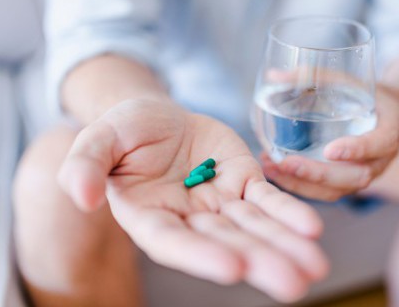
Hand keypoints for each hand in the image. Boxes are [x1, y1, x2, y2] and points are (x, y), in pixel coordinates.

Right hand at [58, 98, 328, 301]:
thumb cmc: (124, 130)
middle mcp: (188, 218)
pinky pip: (268, 200)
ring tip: (315, 266)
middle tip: (294, 284)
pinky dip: (289, 213)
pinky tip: (312, 229)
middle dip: (260, 261)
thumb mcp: (97, 139)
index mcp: (149, 216)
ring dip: (285, 245)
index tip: (234, 268)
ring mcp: (219, 201)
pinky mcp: (244, 181)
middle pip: (225, 244)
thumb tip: (83, 197)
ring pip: (255, 228)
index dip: (201, 256)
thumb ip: (85, 165)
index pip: (174, 242)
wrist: (158, 116)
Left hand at [262, 87, 398, 200]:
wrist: (389, 115)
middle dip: (318, 174)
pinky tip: (276, 172)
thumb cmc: (369, 96)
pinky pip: (327, 193)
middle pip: (354, 176)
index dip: (357, 149)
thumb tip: (274, 75)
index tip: (330, 149)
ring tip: (272, 168)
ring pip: (337, 190)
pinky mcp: (348, 183)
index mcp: (391, 130)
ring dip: (302, 183)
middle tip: (287, 163)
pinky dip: (300, 186)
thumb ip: (317, 75)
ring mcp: (365, 175)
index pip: (379, 144)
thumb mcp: (351, 80)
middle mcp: (380, 160)